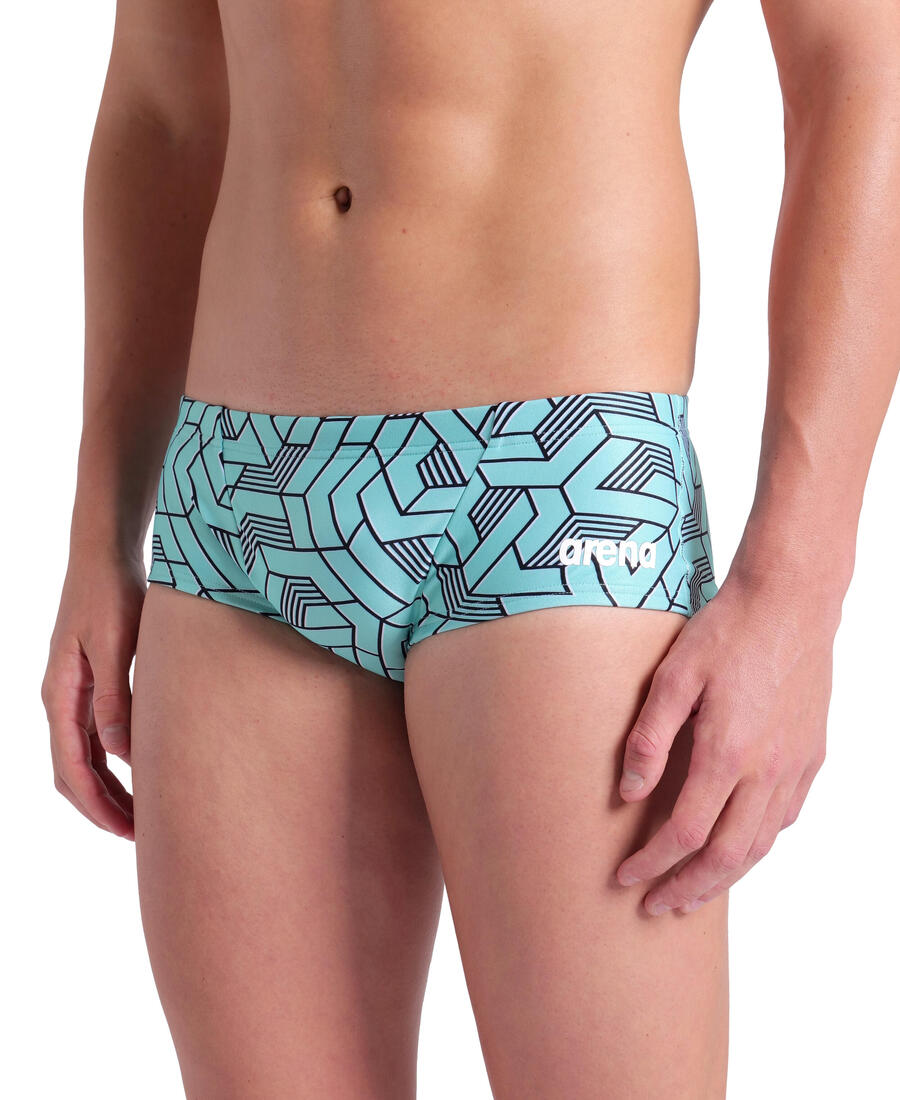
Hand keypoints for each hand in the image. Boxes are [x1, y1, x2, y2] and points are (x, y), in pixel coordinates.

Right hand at [41, 553, 146, 839]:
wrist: (105, 554)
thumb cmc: (112, 592)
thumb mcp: (117, 644)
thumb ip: (116, 698)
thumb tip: (119, 753)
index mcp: (60, 694)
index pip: (72, 770)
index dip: (99, 806)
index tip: (129, 832)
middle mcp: (61, 699)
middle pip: (73, 774)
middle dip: (103, 809)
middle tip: (144, 836)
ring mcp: (73, 692)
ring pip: (82, 759)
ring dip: (108, 790)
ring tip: (144, 815)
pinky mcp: (90, 682)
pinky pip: (93, 737)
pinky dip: (112, 764)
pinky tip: (141, 771)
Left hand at [615, 569, 838, 914]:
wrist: (791, 602)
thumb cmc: (727, 632)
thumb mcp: (673, 676)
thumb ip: (649, 737)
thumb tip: (630, 793)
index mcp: (726, 753)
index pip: (685, 833)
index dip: (652, 863)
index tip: (624, 878)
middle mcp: (767, 770)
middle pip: (728, 857)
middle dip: (688, 889)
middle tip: (656, 909)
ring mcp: (795, 765)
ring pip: (761, 844)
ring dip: (726, 877)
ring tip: (694, 893)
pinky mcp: (811, 754)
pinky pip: (785, 817)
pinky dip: (758, 843)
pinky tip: (740, 845)